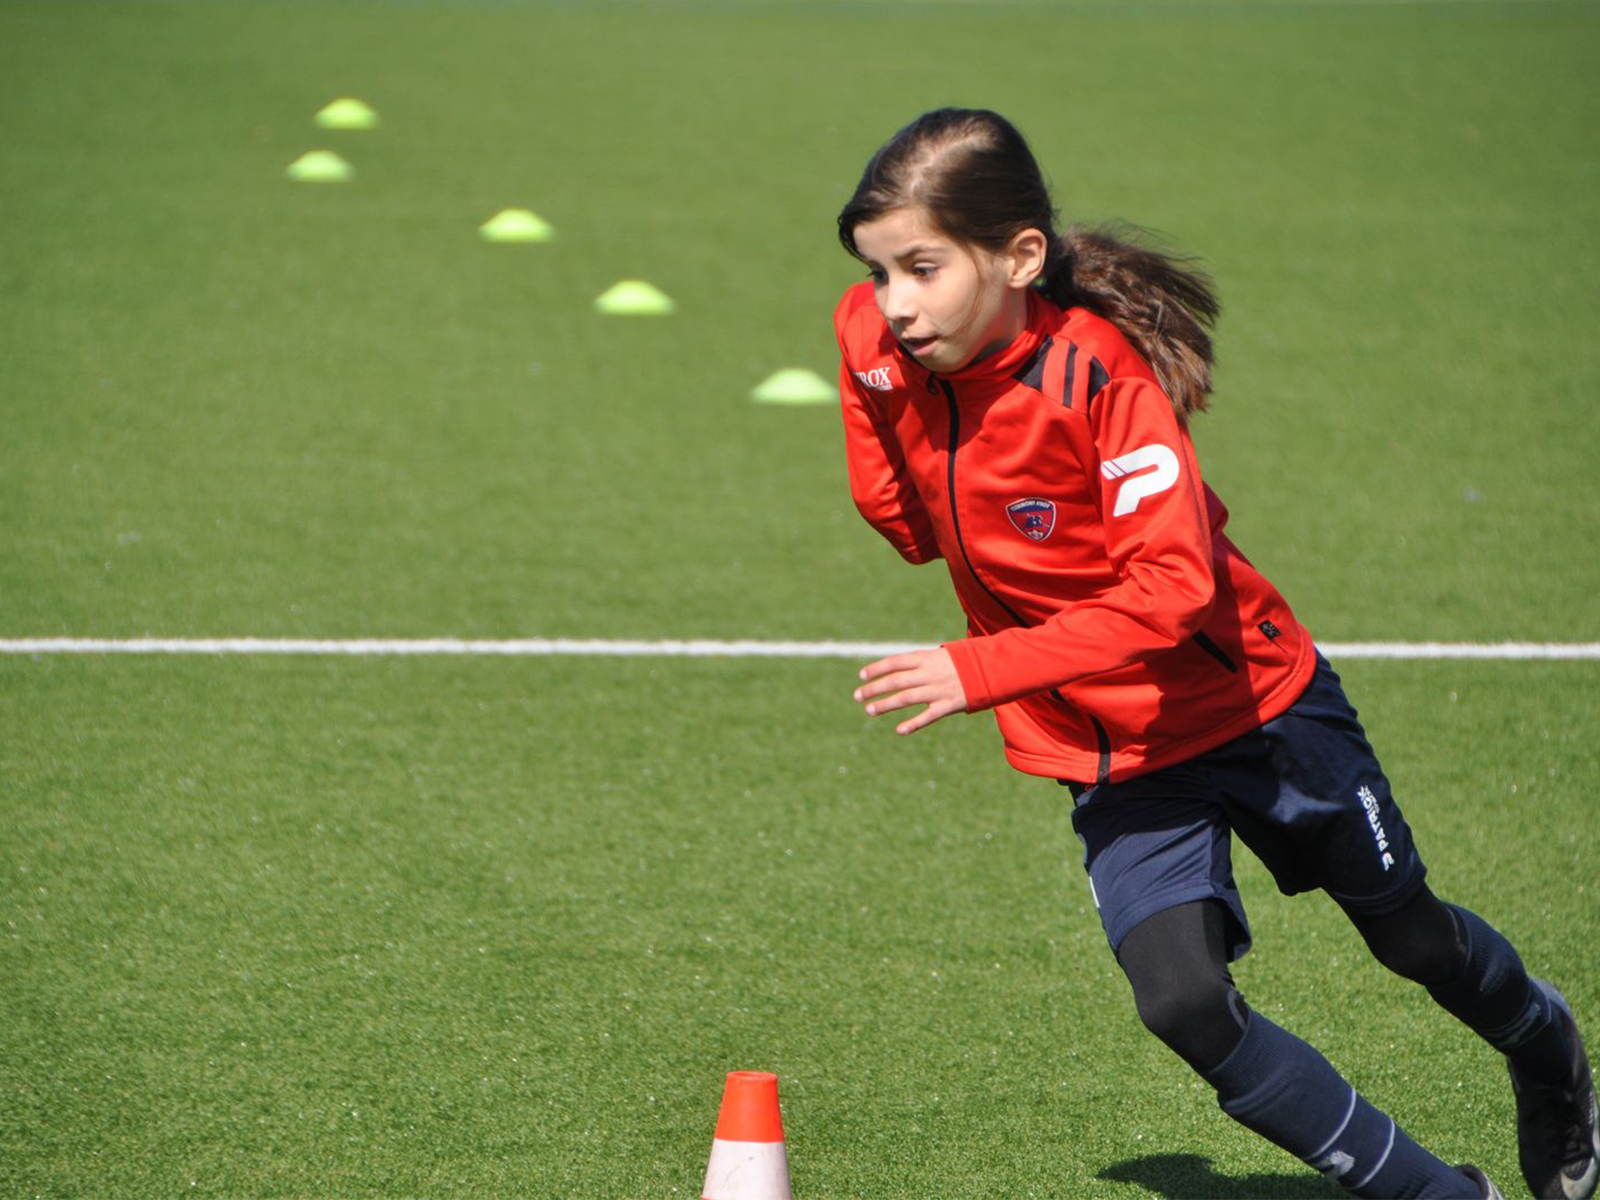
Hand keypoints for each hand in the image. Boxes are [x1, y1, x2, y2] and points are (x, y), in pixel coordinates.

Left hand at [852, 647, 967, 735]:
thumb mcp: (937, 655)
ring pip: (906, 698)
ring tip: (869, 710)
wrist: (988, 670)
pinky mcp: (948, 705)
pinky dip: (913, 724)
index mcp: (925, 658)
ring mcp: (938, 690)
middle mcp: (929, 673)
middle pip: (896, 681)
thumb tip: (892, 668)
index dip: (876, 669)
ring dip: (885, 705)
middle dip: (874, 688)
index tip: (861, 676)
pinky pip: (928, 716)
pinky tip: (899, 730)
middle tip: (857, 696)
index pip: (895, 662)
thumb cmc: (959, 663)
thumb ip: (916, 662)